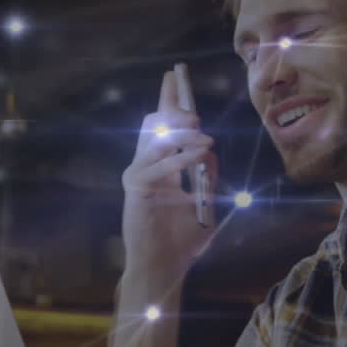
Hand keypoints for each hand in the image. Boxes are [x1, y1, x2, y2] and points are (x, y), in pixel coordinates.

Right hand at [120, 70, 217, 286]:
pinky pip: (159, 165)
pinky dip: (180, 158)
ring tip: (204, 136)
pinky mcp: (136, 188)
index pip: (165, 126)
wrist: (166, 267)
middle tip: (194, 113)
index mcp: (164, 168)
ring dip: (183, 135)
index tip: (173, 78)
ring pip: (158, 140)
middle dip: (173, 110)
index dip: (168, 101)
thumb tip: (211, 150)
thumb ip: (208, 177)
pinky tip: (198, 155)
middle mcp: (148, 167)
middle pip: (155, 124)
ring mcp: (139, 175)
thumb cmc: (184, 242)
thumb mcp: (206, 203)